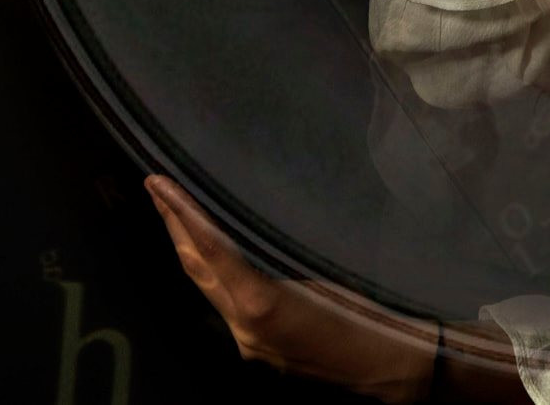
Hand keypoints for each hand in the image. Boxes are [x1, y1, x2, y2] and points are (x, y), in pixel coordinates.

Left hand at [144, 174, 437, 401]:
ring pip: (207, 287)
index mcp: (262, 304)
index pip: (211, 249)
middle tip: (155, 187)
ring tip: (175, 211)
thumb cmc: (375, 313)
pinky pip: (226, 302)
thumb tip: (254, 220)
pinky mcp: (260, 349)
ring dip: (189, 247)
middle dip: (173, 225)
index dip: (183, 212)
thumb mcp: (330, 269)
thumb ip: (282, 251)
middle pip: (196, 269)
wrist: (394, 368)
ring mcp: (249, 341)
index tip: (160, 182)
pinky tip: (215, 254)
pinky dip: (214, 271)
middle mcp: (244, 327)